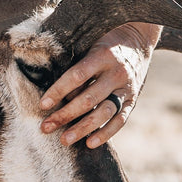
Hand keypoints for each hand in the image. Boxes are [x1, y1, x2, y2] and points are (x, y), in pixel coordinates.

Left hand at [38, 24, 152, 148]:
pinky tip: (90, 143)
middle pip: (88, 99)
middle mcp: (116, 72)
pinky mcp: (133, 99)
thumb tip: (54, 88)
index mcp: (102, 55)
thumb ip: (76, 62)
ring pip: (104, 112)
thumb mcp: (90, 42)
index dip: (58, 91)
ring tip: (65, 140)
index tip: (42, 105)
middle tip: (45, 127)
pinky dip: (106, 133)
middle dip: (65, 115)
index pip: (76, 76)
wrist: (139, 37)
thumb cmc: (104, 40)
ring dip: (83, 128)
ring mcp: (127, 87)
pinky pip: (120, 120)